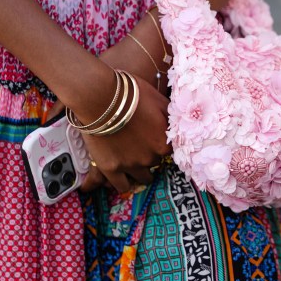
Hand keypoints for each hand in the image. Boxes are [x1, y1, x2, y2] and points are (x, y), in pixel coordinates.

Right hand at [73, 75, 170, 192]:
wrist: (101, 96)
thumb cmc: (132, 94)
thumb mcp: (160, 101)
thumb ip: (171, 118)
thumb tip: (179, 127)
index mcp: (164, 142)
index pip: (171, 152)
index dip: (161, 144)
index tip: (154, 139)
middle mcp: (151, 157)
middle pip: (156, 162)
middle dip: (150, 154)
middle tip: (140, 144)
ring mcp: (131, 165)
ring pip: (142, 177)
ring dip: (139, 170)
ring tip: (131, 159)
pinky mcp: (111, 169)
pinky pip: (122, 186)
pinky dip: (124, 182)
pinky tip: (122, 176)